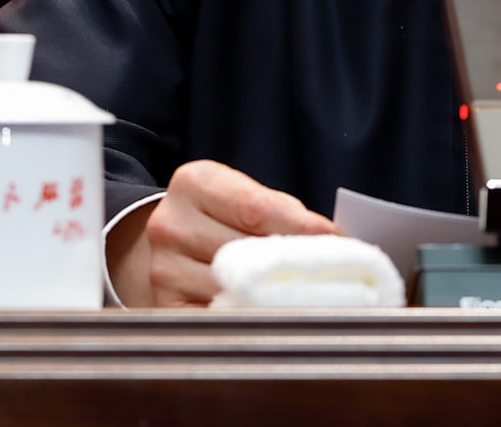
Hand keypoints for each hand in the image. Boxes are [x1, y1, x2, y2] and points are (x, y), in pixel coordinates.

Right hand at [106, 159, 338, 306]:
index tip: (336, 240)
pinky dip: (251, 317)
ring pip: (235, 288)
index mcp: (194, 183)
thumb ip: (282, 210)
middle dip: (293, 263)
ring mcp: (164, 269)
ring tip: (306, 294)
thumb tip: (332, 239)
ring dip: (275, 295)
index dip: (301, 227)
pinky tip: (274, 314)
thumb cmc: (222, 213)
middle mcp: (170, 224)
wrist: (171, 239)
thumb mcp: (244, 194)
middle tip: (333, 274)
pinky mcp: (167, 307)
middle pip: (246, 250)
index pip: (256, 208)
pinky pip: (220, 319)